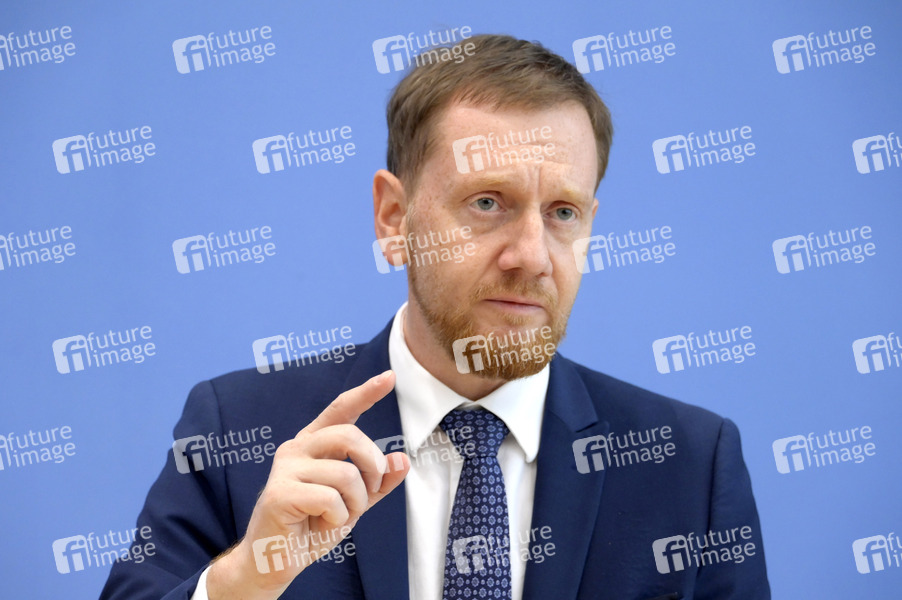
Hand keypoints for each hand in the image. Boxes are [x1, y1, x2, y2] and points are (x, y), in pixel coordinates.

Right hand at [206, 370, 409, 599]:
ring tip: (339, 517)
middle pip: (350, 436)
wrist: (277, 561)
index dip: (366, 393)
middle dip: (372, 466)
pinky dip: (338, 517)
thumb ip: (377, 482)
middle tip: (369, 492)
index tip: (389, 376)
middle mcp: (296, 448)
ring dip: (355, 503)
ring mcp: (285, 468)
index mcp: (313, 444)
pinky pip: (330, 498)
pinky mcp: (279, 493)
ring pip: (345, 473)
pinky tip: (322, 524)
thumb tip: (402, 459)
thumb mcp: (354, 503)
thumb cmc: (312, 527)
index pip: (341, 410)